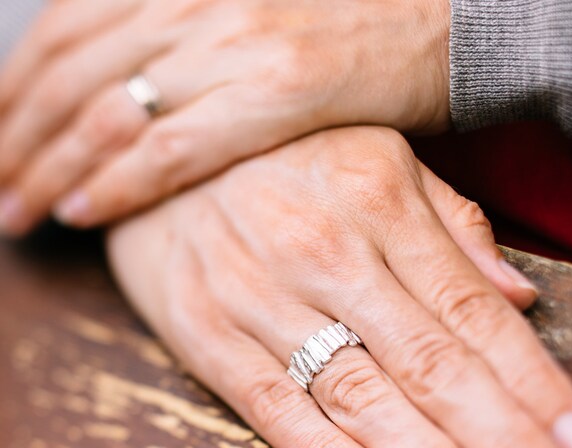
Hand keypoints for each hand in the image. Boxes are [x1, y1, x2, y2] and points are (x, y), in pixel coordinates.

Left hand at [0, 0, 449, 234]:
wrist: (439, 19)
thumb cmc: (348, 25)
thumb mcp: (249, 11)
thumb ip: (181, 35)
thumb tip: (124, 78)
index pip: (63, 31)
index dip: (15, 91)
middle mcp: (194, 1)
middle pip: (70, 74)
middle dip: (18, 138)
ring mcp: (233, 45)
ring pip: (108, 113)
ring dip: (49, 168)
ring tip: (17, 213)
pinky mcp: (275, 94)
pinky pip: (171, 148)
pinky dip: (116, 182)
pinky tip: (81, 212)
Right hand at [107, 127, 571, 447]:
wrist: (155, 158)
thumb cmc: (286, 159)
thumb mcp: (379, 158)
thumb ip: (455, 227)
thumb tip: (524, 299)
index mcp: (381, 204)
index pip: (479, 316)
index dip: (539, 388)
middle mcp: (327, 253)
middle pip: (434, 368)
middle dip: (509, 447)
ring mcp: (261, 297)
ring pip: (363, 397)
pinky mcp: (206, 335)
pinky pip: (272, 406)